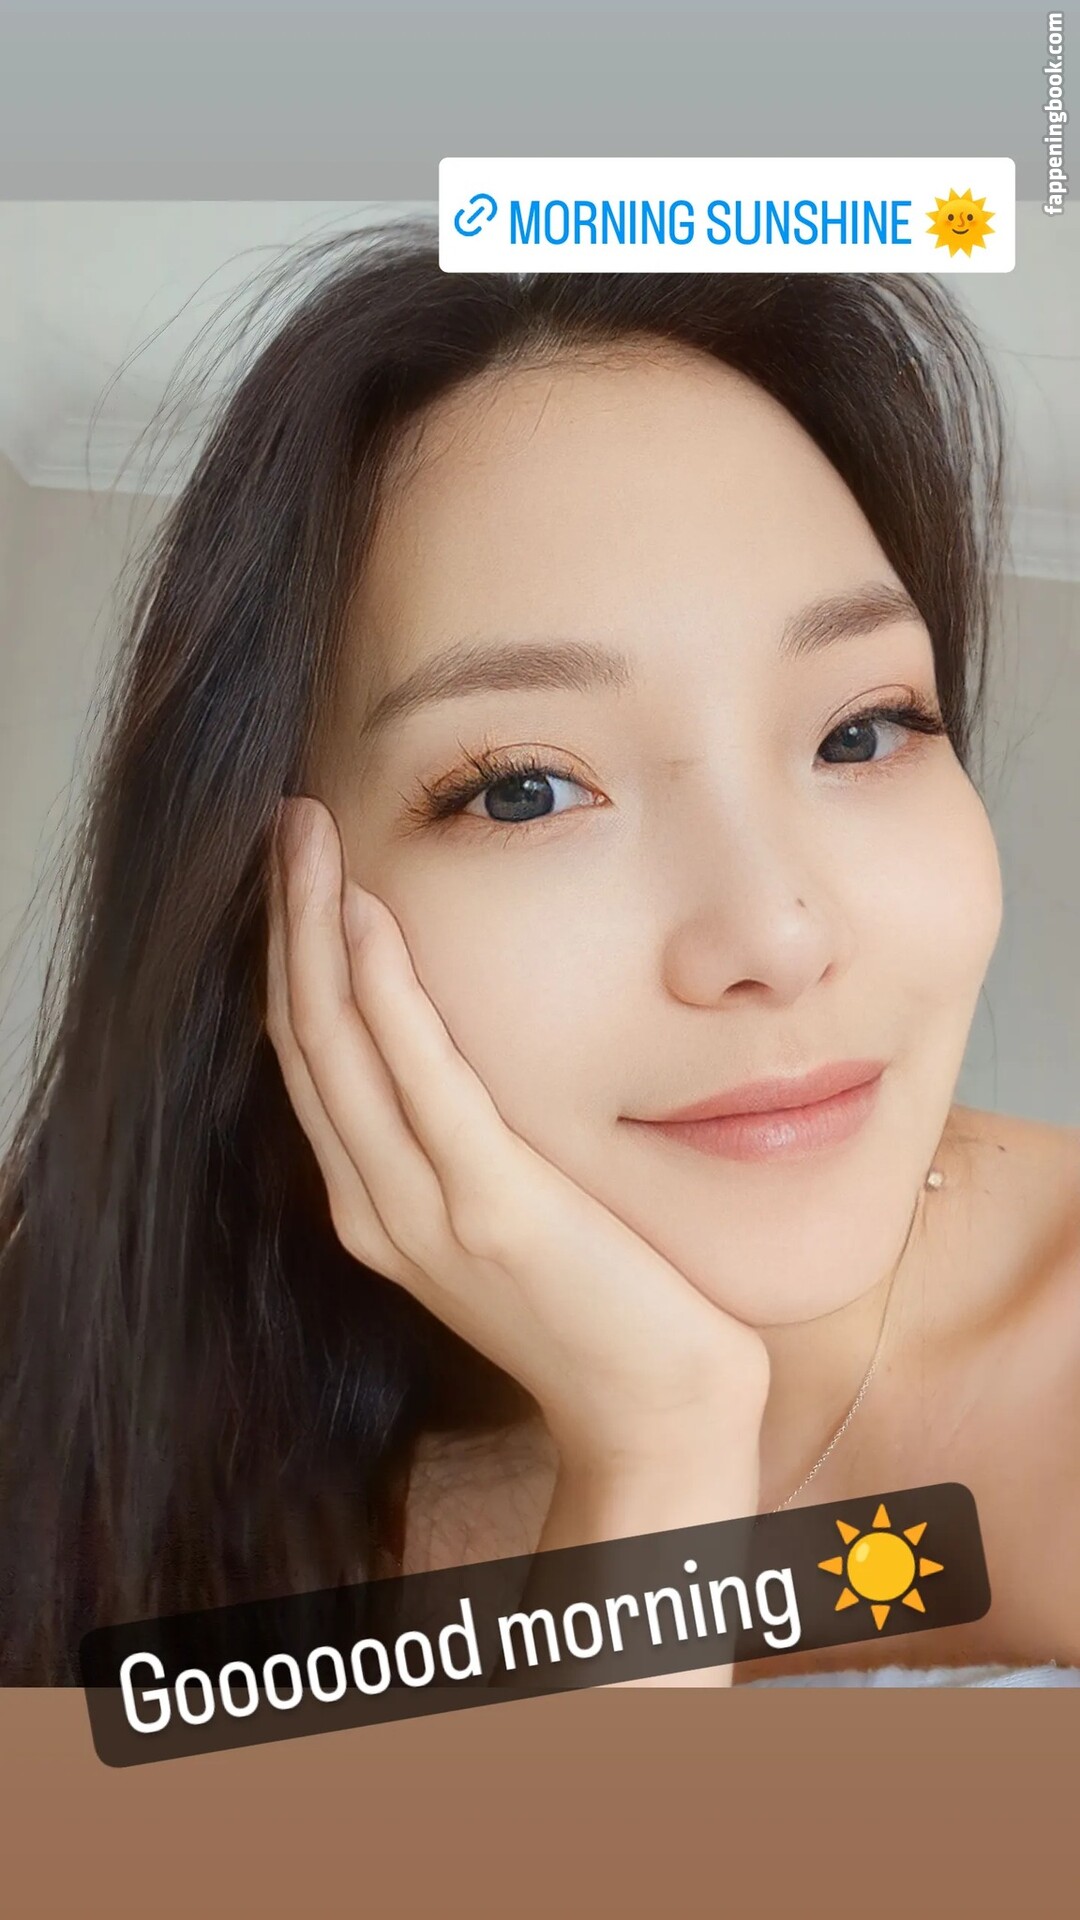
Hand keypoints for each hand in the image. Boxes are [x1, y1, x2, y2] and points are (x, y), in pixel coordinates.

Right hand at [266, 797, 768, 1479]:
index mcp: (375, 1203)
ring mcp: (423, 1211)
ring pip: (335, 1045)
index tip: (298, 865)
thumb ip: (467, 1136)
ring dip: (315, 930)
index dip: (292, 953)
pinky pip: (419, 1081)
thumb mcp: (510, 1207)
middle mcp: (374, 1205)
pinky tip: (373, 917)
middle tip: (287, 821)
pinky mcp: (489, 1209)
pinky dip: (385, 992)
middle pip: (303, 1036)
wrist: (658, 1409)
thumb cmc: (604, 1299)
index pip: (310, 1055)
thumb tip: (460, 1045)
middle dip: (289, 920)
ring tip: (307, 838)